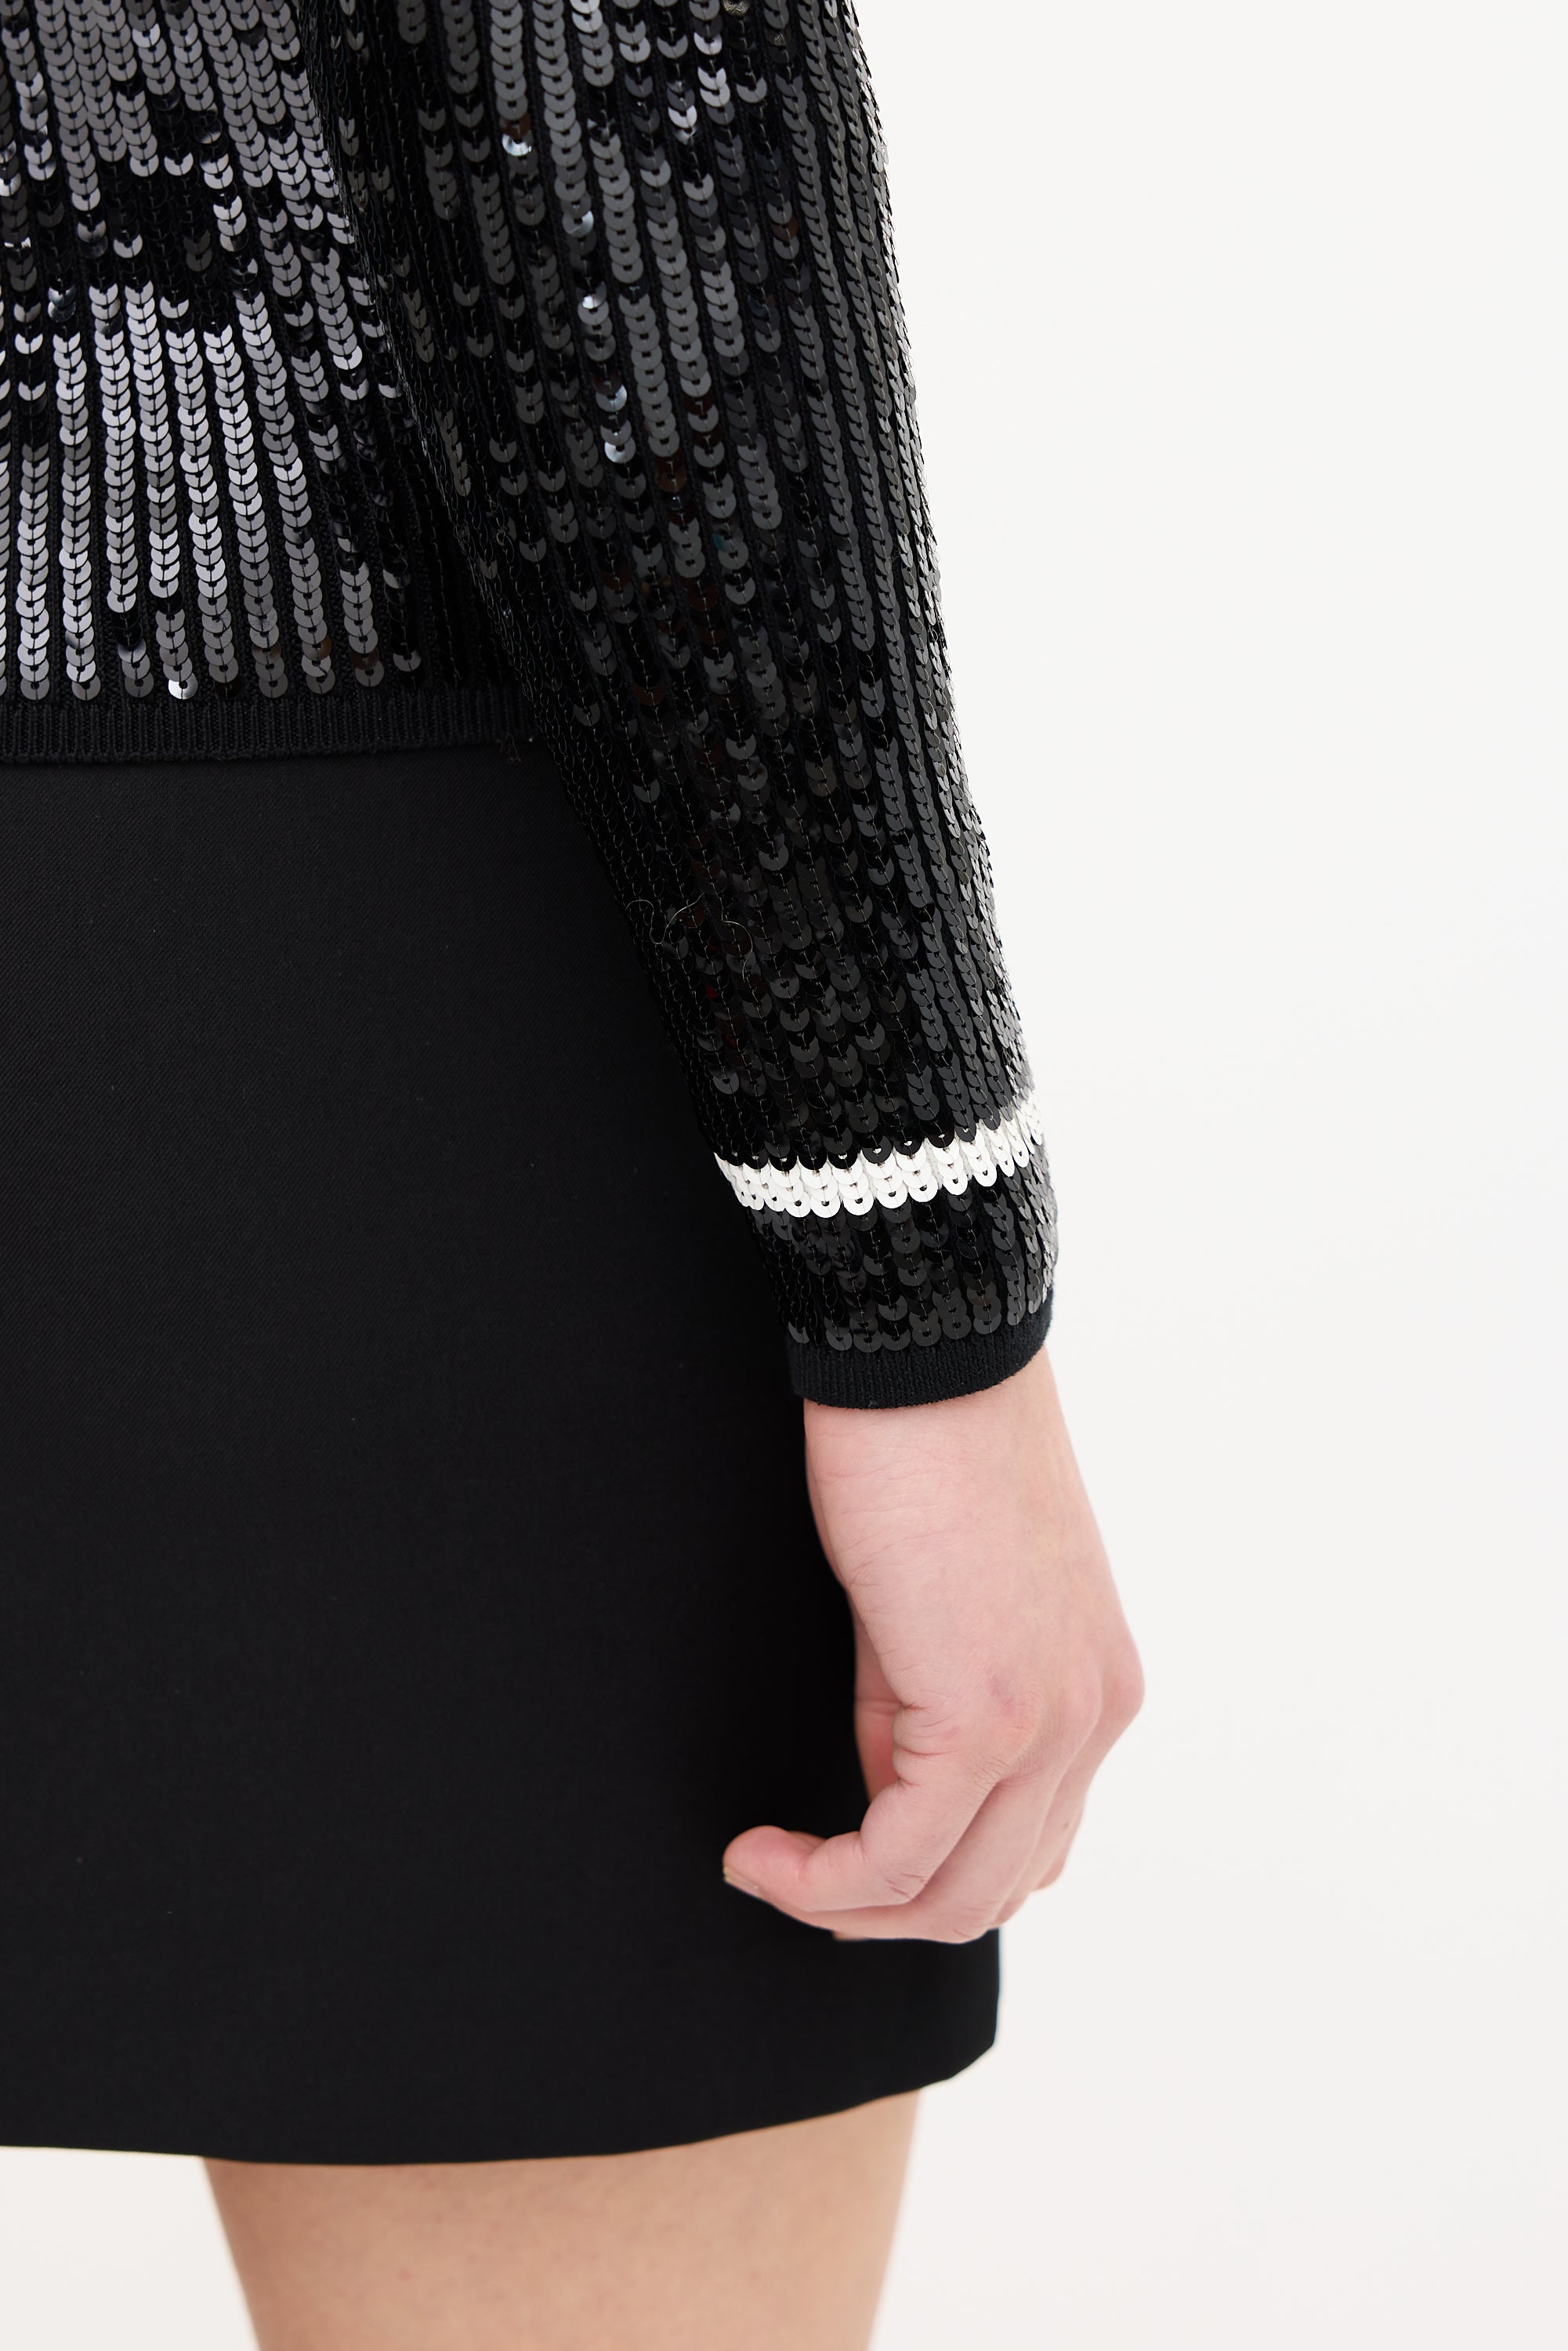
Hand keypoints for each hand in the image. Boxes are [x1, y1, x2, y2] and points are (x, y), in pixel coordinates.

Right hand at [722, 1348, 1141, 1941]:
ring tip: (764, 1870)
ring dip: (842, 1907)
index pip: (1027, 1844)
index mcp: (1096, 1689)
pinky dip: (821, 1878)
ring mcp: (1055, 1724)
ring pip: (953, 1895)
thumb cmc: (922, 1450)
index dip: (925, 1872)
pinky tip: (760, 1852)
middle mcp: (1096, 1718)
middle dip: (876, 1910)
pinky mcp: (990, 1717)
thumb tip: (882, 1786)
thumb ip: (924, 1704)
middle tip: (785, 1879)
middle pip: (994, 1890)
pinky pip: (899, 1855)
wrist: (928, 1358)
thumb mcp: (940, 1605)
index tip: (830, 1852)